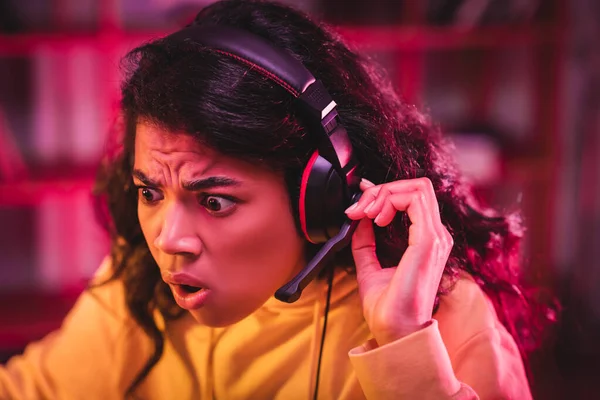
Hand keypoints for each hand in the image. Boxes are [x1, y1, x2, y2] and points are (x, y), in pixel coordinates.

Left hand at [345, 177, 452, 345]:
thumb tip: (357, 221)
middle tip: (358, 208)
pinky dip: (389, 201)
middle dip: (381, 190)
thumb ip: (365, 243)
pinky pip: (414, 200)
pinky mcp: (427, 241)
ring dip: (383, 194)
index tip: (359, 199)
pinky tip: (374, 219)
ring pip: (416, 188)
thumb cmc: (387, 308)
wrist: (395, 331)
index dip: (385, 190)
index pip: (413, 198)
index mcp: (425, 241)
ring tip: (365, 213)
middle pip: (416, 187)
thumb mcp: (369, 268)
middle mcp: (435, 236)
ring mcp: (435, 237)